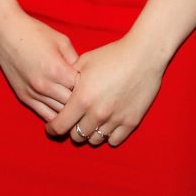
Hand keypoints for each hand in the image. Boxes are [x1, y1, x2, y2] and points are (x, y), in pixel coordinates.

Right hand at [0, 9, 79, 122]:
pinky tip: (64, 113)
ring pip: (59, 114)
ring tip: (78, 107)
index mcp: (58, 69)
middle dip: (81, 103)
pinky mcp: (24, 97)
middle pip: (72, 106)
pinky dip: (56, 116)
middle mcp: (45, 85)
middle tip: (88, 99)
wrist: (6, 32)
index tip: (93, 85)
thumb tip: (86, 77)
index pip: (82, 90)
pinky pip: (45, 115)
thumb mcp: (62, 41)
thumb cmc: (35, 33)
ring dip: (70, 112)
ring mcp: (33, 93)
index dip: (90, 88)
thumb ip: (76, 60)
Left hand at [46, 36, 164, 148]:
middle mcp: (97, 113)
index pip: (60, 126)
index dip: (52, 128)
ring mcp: (115, 120)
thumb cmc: (112, 55)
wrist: (143, 55)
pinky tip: (107, 125)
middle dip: (72, 129)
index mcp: (82, 98)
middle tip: (75, 120)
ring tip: (91, 122)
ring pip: (94, 140)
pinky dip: (108, 135)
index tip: (52, 127)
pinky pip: (114, 141)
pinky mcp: (131, 122)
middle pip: (76, 136)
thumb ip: (68, 79)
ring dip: (90, 133)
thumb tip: (57, 90)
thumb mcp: (84, 62)